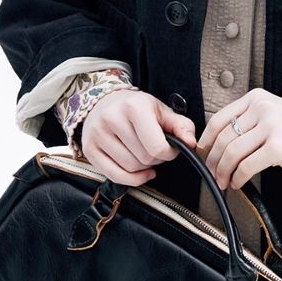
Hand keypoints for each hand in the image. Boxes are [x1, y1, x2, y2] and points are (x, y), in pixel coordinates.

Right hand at [81, 89, 197, 185]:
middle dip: (156, 159)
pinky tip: (140, 172)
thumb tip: (192, 143)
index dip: (169, 153)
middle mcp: (113, 119)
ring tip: (144, 153)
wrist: (104, 102)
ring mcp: (98, 135)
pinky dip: (132, 179)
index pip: (157, 146)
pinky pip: (115, 176)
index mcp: (134, 107)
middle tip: (156, 149)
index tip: (170, 148)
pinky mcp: (89, 150)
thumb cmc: (136, 107)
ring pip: (130, 168)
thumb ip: (181, 126)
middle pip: (144, 158)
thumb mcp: (161, 110)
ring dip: (144, 167)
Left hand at [196, 88, 281, 190]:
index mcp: (259, 98)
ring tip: (223, 181)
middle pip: (223, 137)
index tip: (202, 152)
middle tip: (211, 173)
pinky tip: (238, 183)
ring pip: (232, 153)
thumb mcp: (276, 115)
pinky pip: (246, 166)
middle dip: (212, 160)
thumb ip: (251, 121)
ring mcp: (270, 126)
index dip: (206, 139)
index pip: (219, 118)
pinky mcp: (277, 146)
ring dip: (222, 172)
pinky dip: (237, 178)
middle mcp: (263, 108)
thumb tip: (223, 141)